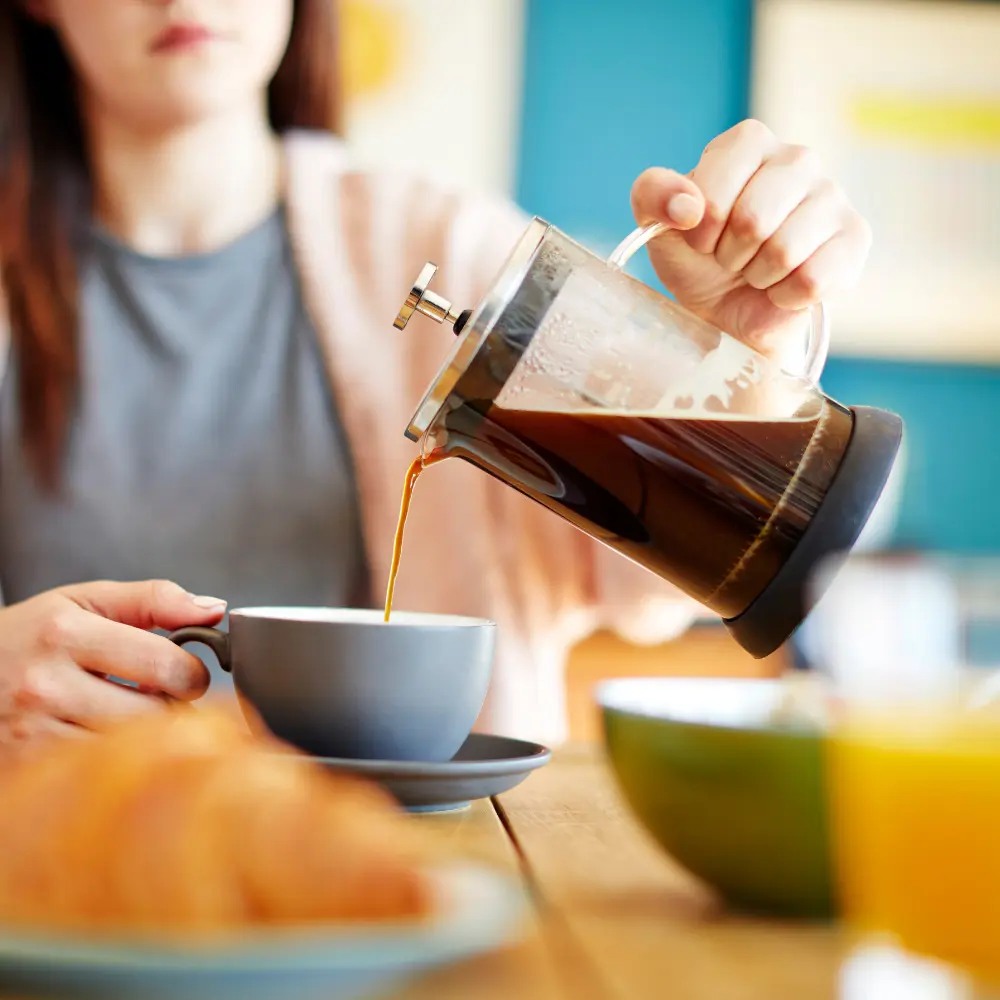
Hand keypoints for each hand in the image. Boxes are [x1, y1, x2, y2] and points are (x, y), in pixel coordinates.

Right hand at [0, 580, 226, 759]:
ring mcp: (34, 733)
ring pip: (133, 752)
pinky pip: (101, 775)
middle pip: (155, 716)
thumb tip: (214, 609)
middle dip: (173, 710)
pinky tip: (107, 742)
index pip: (167, 666)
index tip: (185, 673)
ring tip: (130, 717)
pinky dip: (117, 763)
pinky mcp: (29, 768)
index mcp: (65, 634)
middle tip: (161, 700)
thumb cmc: (31, 636)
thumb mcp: (84, 601)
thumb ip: (153, 599)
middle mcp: (45, 685)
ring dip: (148, 740)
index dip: (191, 673)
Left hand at [631, 119, 870, 356]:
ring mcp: (832, 197)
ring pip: (785, 251)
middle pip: (754, 220)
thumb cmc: (698, 259)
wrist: (728, 310)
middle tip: (731, 257)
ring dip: (758, 276)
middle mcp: (797, 159)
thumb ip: (654, 196)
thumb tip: (688, 206)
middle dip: (730, 254)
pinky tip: (783, 286)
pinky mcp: (854, 238)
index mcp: (748, 143)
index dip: (702, 224)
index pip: (718, 182)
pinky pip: (814, 278)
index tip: (700, 238)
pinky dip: (786, 296)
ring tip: (757, 270)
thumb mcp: (660, 227)